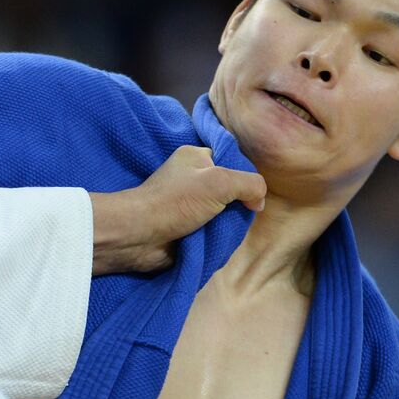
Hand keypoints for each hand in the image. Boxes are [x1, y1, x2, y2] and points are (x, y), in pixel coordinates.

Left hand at [90, 146, 265, 274]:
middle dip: (237, 204)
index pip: (229, 160)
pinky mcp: (181, 226)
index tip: (253, 194)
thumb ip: (250, 184)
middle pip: (226, 189)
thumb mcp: (220, 182)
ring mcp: (185, 204)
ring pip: (219, 212)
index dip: (243, 176)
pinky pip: (208, 229)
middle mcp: (189, 178)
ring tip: (234, 231)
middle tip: (246, 216)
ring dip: (227, 223)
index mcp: (194, 157)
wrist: (139, 236)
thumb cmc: (176, 201)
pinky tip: (223, 241)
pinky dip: (216, 236)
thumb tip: (258, 202)